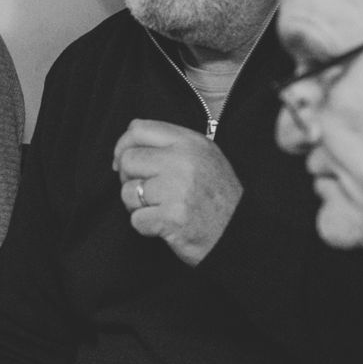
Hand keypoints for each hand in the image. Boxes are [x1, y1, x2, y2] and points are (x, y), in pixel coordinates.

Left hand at [112, 119, 242, 265]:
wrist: (240, 234)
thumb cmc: (217, 197)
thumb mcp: (203, 157)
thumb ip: (170, 143)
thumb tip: (128, 139)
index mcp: (190, 143)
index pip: (139, 129)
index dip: (123, 146)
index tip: (122, 162)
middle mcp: (183, 161)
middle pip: (128, 160)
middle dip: (129, 179)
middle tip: (146, 192)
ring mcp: (177, 189)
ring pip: (128, 191)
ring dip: (137, 205)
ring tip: (159, 209)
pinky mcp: (171, 217)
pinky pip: (136, 219)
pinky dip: (146, 226)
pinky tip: (165, 225)